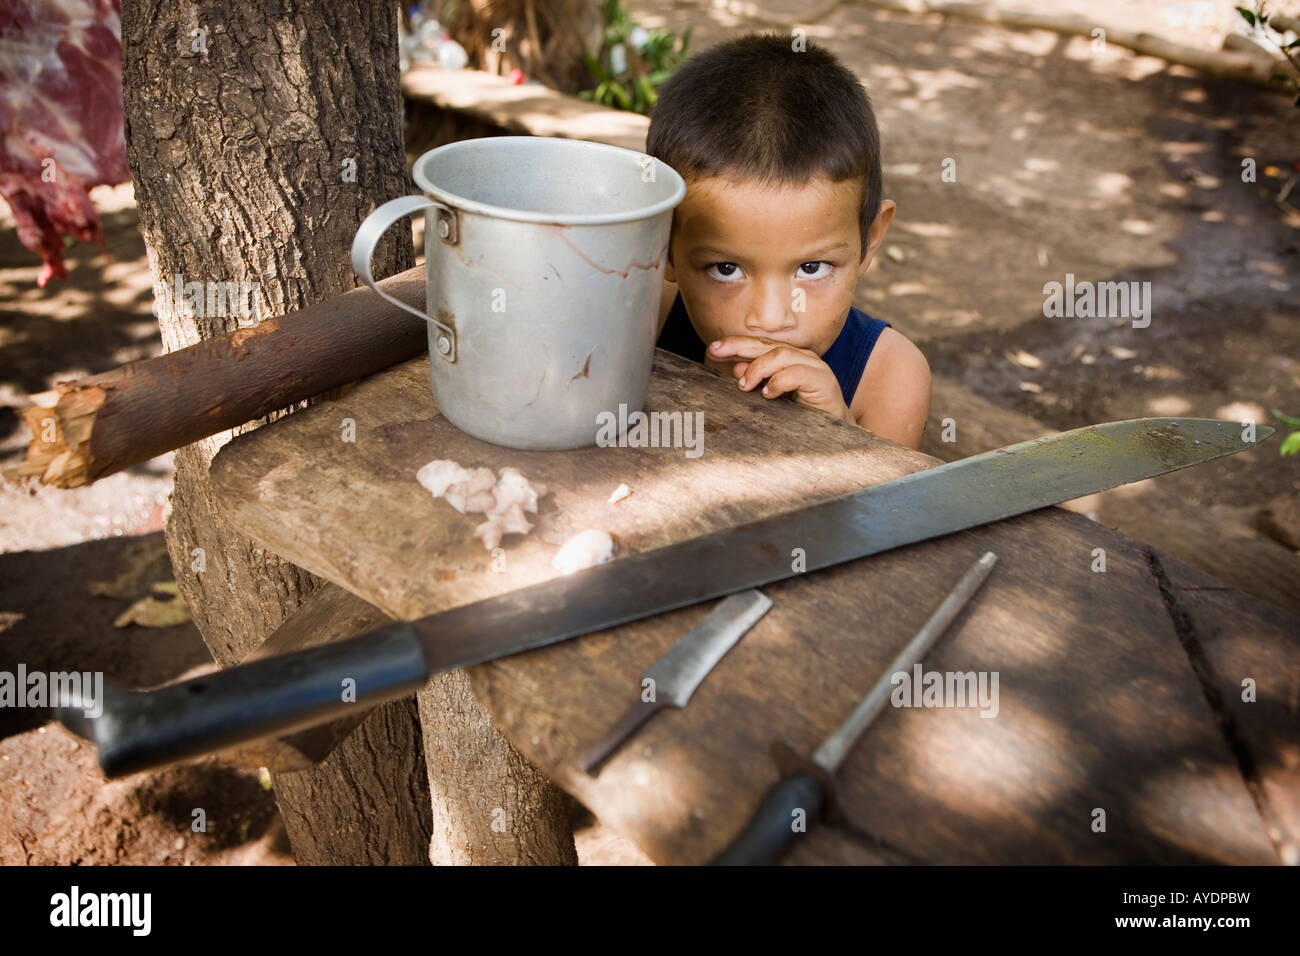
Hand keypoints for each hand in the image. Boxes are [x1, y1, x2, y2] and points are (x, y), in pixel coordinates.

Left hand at [708, 335, 849, 420]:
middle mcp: (801, 358)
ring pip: (781, 354)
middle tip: (715, 352)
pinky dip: (779, 381)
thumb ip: (757, 382)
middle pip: (766, 344)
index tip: (711, 350)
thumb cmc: (802, 417)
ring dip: (758, 368)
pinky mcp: (823, 381)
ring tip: (744, 385)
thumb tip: (736, 369)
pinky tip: (768, 394)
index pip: (759, 345)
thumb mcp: (772, 398)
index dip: (735, 345)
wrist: (837, 435)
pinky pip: (797, 373)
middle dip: (738, 346)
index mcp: (789, 359)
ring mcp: (814, 367)